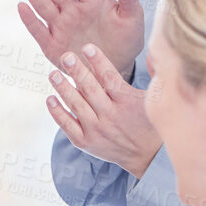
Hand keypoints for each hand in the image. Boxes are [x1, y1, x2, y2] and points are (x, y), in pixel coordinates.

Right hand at [16, 0, 143, 77]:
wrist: (116, 69)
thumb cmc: (127, 40)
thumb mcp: (133, 15)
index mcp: (91, 1)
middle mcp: (73, 11)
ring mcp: (62, 28)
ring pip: (44, 6)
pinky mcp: (53, 46)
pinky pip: (39, 31)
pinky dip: (31, 20)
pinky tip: (22, 7)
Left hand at [47, 46, 160, 178]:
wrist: (147, 157)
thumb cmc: (148, 122)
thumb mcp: (152, 100)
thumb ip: (150, 78)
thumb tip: (154, 53)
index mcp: (126, 102)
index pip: (109, 78)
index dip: (98, 61)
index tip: (87, 48)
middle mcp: (110, 116)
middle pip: (90, 89)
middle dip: (76, 71)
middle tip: (65, 56)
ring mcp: (96, 130)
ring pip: (76, 105)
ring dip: (63, 88)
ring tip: (53, 74)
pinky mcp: (86, 142)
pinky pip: (67, 126)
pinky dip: (58, 113)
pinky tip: (51, 99)